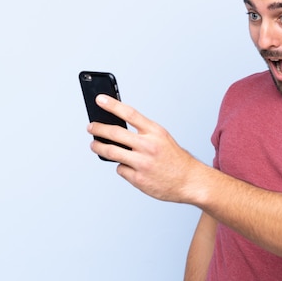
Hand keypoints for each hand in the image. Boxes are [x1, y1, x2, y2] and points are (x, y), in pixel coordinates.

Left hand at [87, 94, 205, 202]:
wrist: (189, 181)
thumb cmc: (175, 159)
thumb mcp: (162, 138)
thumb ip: (142, 133)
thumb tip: (116, 131)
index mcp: (155, 132)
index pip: (130, 113)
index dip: (113, 105)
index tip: (100, 99)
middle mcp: (148, 146)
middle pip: (114, 133)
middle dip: (98, 128)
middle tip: (91, 127)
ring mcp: (142, 163)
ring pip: (110, 152)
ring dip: (98, 147)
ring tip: (94, 145)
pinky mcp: (138, 179)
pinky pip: (120, 169)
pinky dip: (121, 167)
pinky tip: (127, 166)